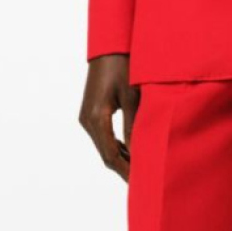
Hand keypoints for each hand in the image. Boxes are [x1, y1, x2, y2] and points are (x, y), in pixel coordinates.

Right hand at [80, 54, 139, 182]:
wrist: (108, 46)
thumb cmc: (123, 67)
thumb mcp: (133, 96)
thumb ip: (135, 125)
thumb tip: (140, 153)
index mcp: (96, 119)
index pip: (111, 156)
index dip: (126, 172)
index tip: (141, 183)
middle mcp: (87, 121)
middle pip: (107, 155)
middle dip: (125, 169)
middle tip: (144, 183)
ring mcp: (87, 117)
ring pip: (105, 147)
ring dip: (122, 159)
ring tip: (141, 171)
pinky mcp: (91, 113)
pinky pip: (104, 137)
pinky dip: (118, 147)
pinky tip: (132, 152)